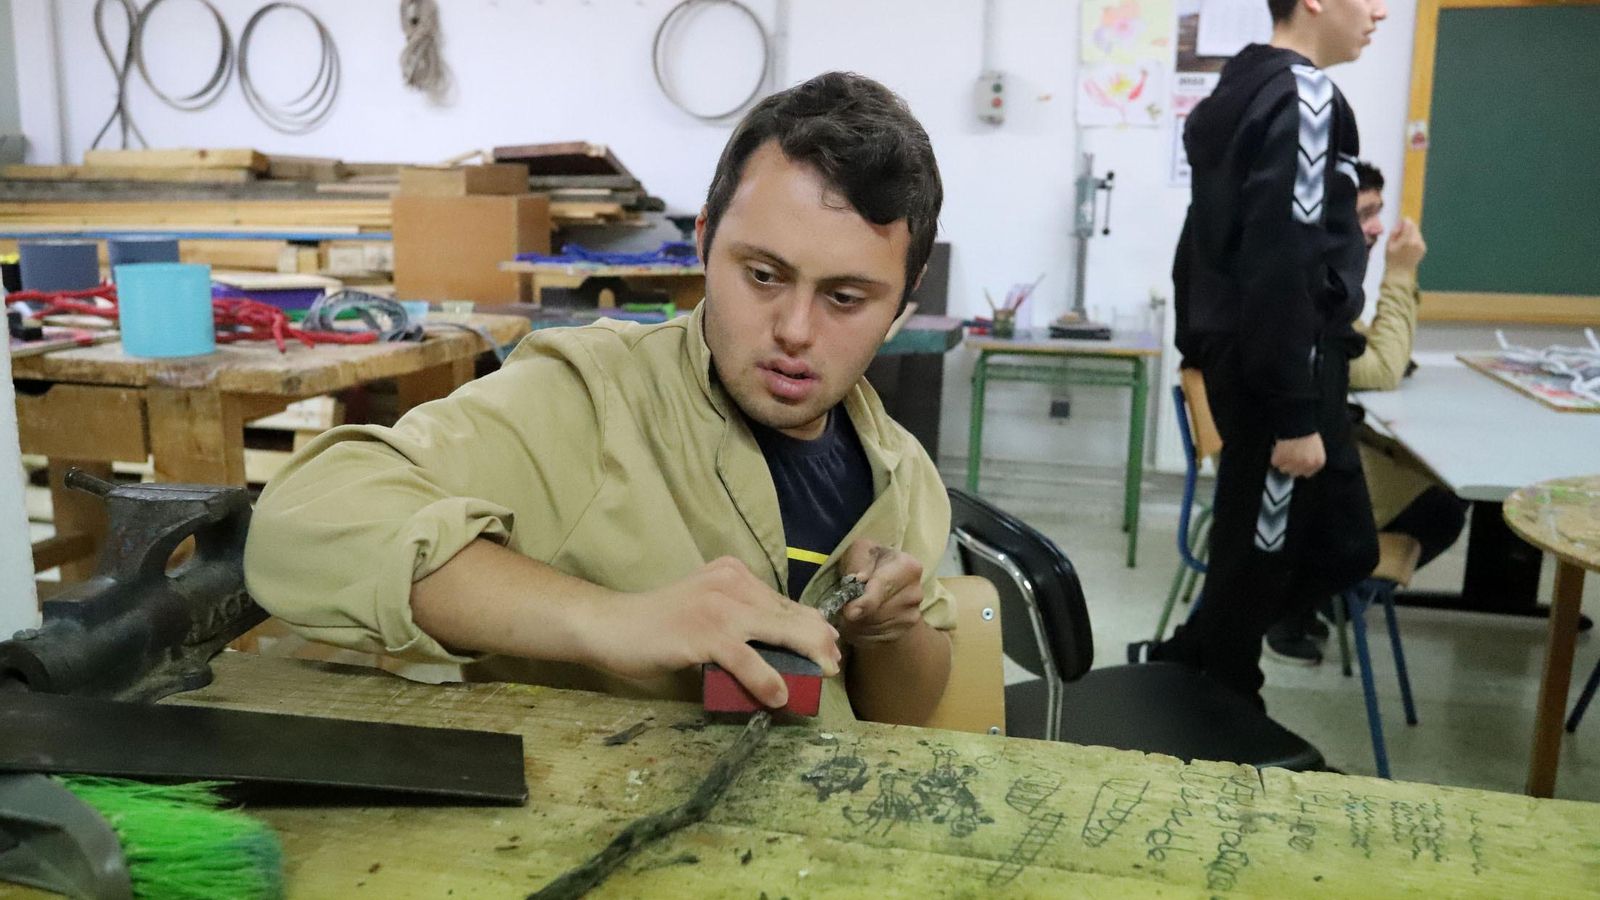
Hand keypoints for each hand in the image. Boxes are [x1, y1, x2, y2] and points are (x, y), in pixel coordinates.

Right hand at [578, 557, 840, 708]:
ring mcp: (719, 607)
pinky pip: (747, 659)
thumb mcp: (705, 609)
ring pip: (778, 631)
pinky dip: (768, 679)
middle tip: (833, 664)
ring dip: (806, 657)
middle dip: (818, 640)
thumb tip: (777, 648)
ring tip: (823, 675)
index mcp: (733, 574)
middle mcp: (731, 583)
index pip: (783, 600)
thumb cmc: (658, 624)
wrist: (612, 625)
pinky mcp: (705, 634)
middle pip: (789, 613)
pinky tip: (779, 697)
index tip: (828, 646)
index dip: (810, 625)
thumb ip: (738, 618)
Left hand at [836, 540, 924, 646]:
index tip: (849, 611)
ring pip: (874, 627)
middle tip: (842, 607)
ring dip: (855, 624)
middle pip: (877, 612)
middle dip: (855, 612)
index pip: (883, 588)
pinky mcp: (903, 632)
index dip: (864, 602)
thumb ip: (859, 561)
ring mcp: (912, 615)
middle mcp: (915, 593)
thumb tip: (859, 580)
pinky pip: (875, 638)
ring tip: (848, 612)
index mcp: (908, 567)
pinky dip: (861, 633)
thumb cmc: (868, 561)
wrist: (884, 579)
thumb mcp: (860, 550)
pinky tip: (857, 621)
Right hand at [1271, 433, 1325, 477]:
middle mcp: (1306, 464)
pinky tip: (1280, 448)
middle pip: (1294, 473)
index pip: (1307, 473)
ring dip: (1282, 461)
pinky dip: (1275, 456)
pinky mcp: (1281, 459)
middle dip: (1290, 465)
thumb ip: (1310, 458)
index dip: (1300, 467)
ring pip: (1283, 469)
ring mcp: (1293, 463)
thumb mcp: (1316, 447)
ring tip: (1284, 450)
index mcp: (1318, 462)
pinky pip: (1275, 462)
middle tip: (1289, 454)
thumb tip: (1301, 466)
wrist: (1296, 422)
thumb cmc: (1306, 431)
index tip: (1296, 462)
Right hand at [1385, 217, 1425, 275]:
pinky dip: (1414, 240)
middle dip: (1407, 227)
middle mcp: (1416, 241)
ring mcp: (1421, 245)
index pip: (1408, 223)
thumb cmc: (1391, 260)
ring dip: (1411, 233)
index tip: (1399, 224)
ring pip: (1417, 232)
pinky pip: (1419, 239)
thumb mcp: (1388, 245)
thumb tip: (1400, 224)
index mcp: (1407, 240)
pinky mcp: (1423, 249)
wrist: (1400, 273)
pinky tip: (1407, 247)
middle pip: (1414, 226)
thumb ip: (1394, 232)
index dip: (1403, 222)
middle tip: (1399, 234)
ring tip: (1403, 242)